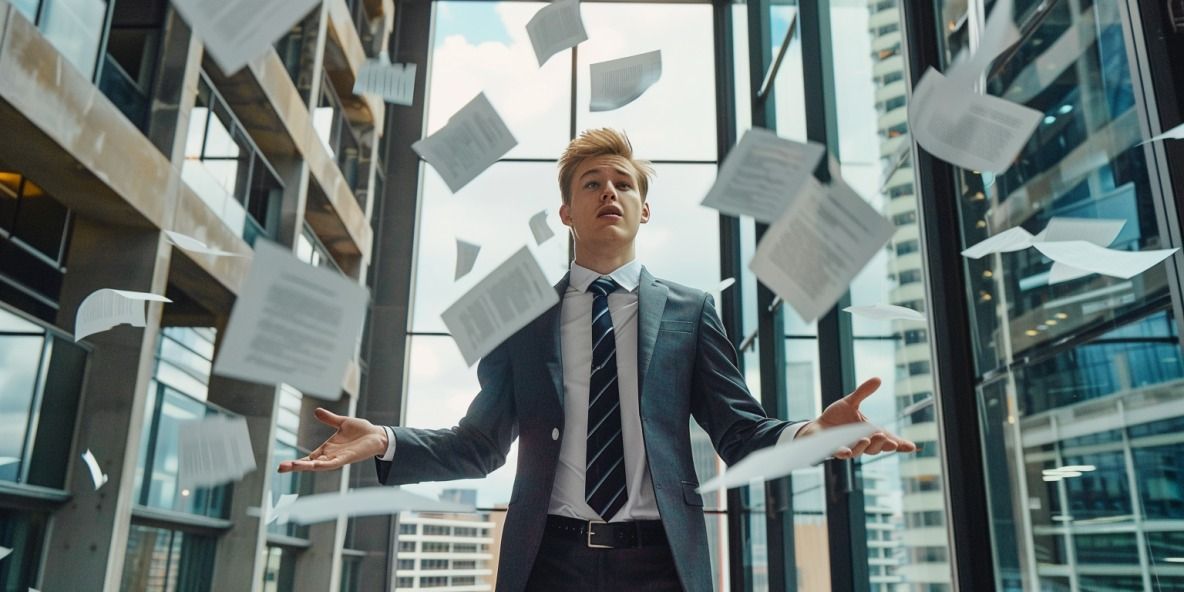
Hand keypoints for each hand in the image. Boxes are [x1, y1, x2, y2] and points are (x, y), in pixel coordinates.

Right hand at [277, 408, 388, 472]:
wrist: (378, 435)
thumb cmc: (362, 431)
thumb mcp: (342, 422)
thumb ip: (329, 419)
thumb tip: (316, 411)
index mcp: (328, 449)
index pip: (308, 457)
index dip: (296, 462)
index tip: (281, 466)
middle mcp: (331, 456)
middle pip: (309, 463)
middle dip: (295, 467)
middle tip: (280, 469)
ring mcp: (338, 458)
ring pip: (318, 465)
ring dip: (305, 466)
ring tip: (292, 466)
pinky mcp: (347, 458)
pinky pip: (333, 463)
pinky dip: (323, 465)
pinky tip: (314, 465)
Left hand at [795, 377, 917, 458]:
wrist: (817, 427)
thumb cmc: (836, 417)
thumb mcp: (850, 403)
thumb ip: (863, 392)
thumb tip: (878, 379)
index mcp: (869, 433)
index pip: (888, 440)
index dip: (900, 444)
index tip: (912, 447)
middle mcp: (861, 443)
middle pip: (876, 447)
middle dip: (883, 444)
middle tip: (889, 440)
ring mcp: (848, 447)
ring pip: (860, 451)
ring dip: (865, 446)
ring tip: (867, 438)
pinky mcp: (833, 449)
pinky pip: (840, 454)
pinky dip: (844, 453)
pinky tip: (847, 452)